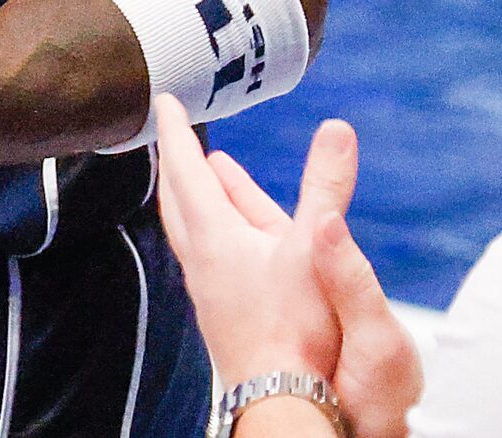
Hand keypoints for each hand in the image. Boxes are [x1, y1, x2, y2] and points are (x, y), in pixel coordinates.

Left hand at [154, 96, 421, 435]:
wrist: (281, 398)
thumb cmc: (295, 331)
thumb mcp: (315, 245)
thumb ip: (326, 186)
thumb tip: (337, 132)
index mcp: (215, 236)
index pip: (184, 169)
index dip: (175, 131)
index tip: (164, 102)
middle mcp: (202, 260)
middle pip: (177, 198)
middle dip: (177, 161)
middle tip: (174, 134)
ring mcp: (210, 289)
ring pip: (192, 228)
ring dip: (196, 196)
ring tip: (210, 178)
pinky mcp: (223, 311)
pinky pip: (209, 255)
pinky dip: (215, 230)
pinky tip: (237, 242)